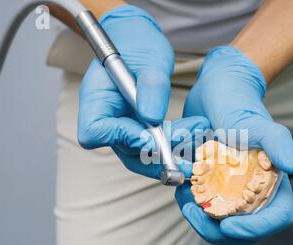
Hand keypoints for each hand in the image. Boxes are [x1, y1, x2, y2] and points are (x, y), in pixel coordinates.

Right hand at [78, 5, 185, 178]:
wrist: (138, 40)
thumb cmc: (137, 42)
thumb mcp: (149, 57)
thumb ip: (151, 86)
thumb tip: (152, 118)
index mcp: (97, 98)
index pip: (95, 131)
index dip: (121, 137)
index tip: (150, 134)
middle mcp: (107, 118)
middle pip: (124, 149)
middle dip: (158, 153)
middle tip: (190, 146)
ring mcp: (122, 126)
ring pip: (141, 155)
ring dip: (170, 155)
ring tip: (198, 143)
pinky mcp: (138, 130)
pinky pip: (153, 148)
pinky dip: (173, 148)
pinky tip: (193, 141)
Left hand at [177, 46, 292, 244]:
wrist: (213, 90)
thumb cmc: (238, 102)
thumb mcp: (256, 121)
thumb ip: (277, 143)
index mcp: (271, 180)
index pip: (275, 217)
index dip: (255, 229)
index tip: (229, 225)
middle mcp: (253, 189)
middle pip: (244, 228)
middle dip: (218, 229)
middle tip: (196, 212)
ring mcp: (231, 189)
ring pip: (220, 222)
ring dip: (201, 219)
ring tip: (186, 199)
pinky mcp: (212, 186)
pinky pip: (203, 207)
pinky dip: (192, 205)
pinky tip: (181, 190)